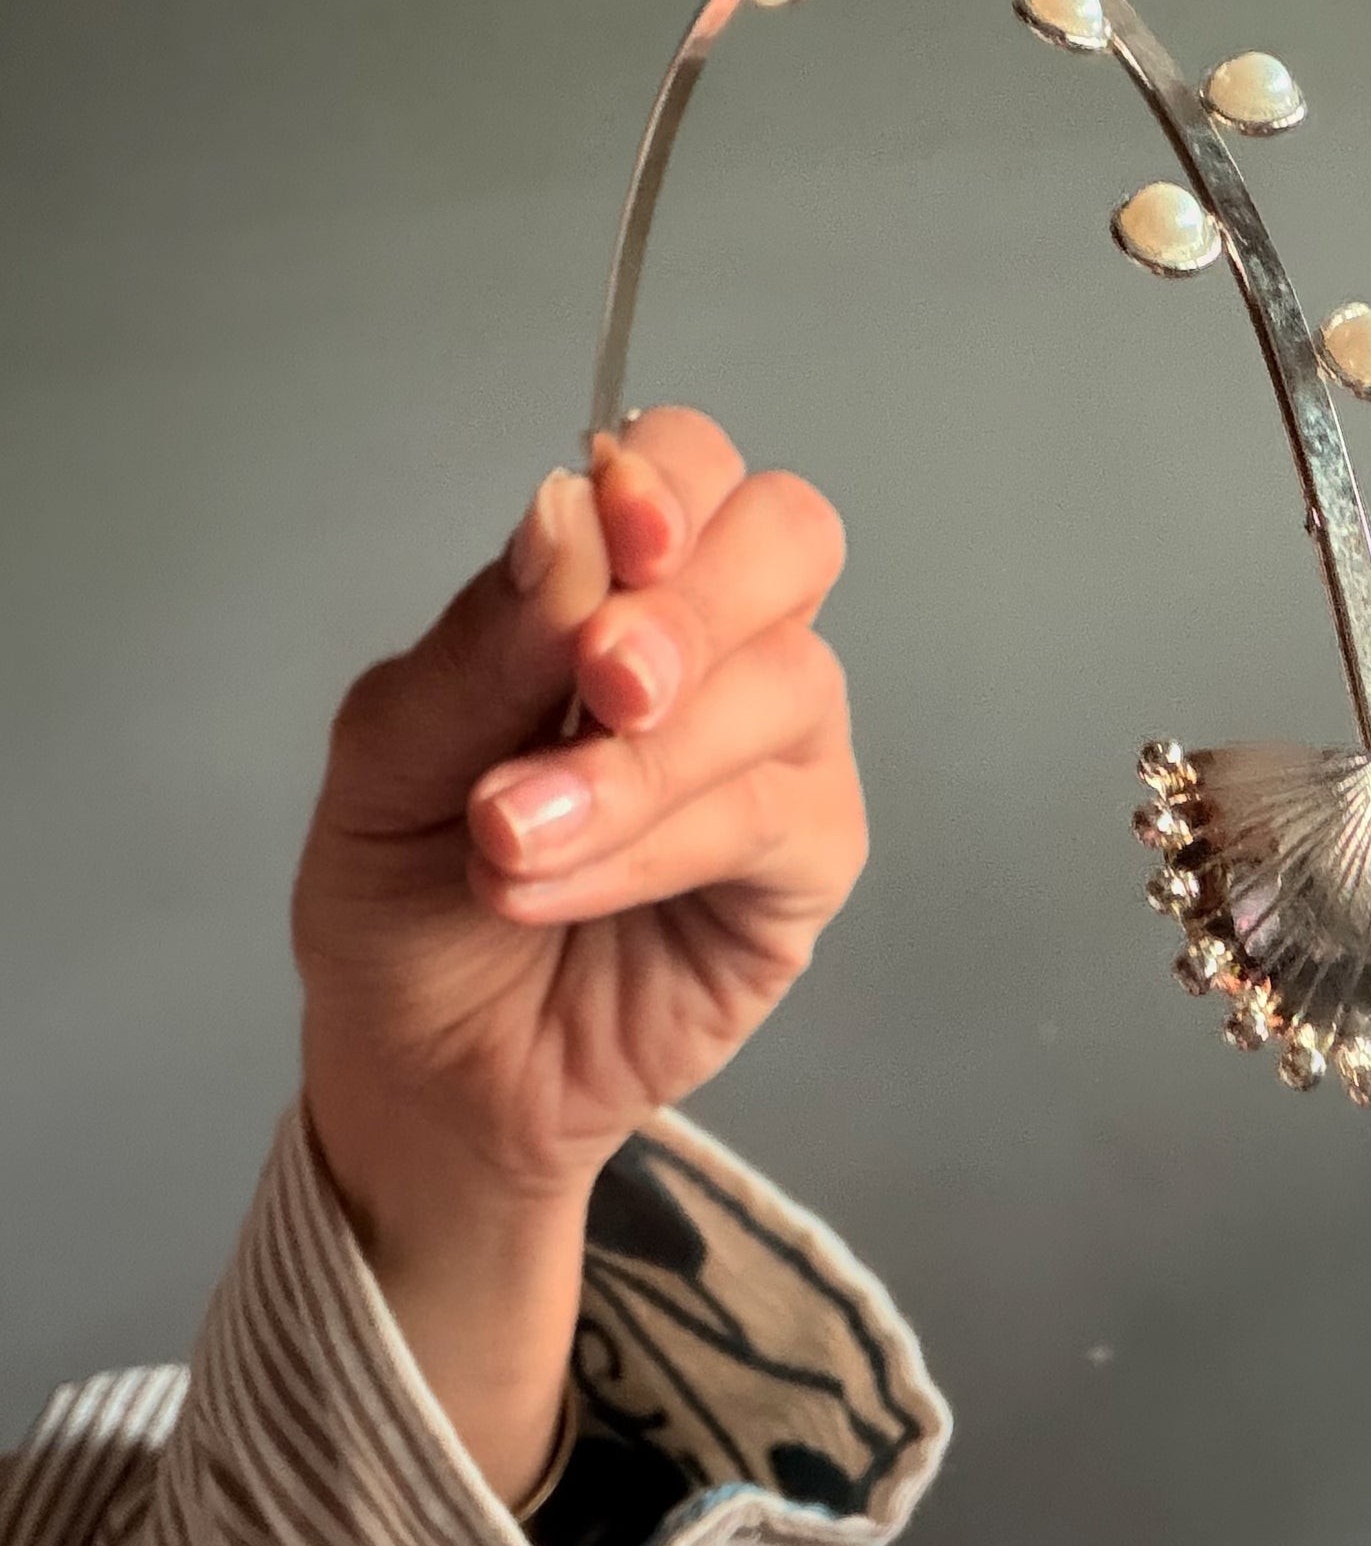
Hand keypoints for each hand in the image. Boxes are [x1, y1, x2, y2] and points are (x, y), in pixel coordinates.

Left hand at [290, 406, 863, 1501]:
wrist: (426, 1079)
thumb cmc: (404, 904)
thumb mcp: (387, 761)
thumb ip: (480, 643)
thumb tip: (565, 506)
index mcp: (617, 590)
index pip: (691, 466)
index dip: (670, 479)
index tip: (615, 533)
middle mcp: (719, 649)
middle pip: (791, 537)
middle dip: (695, 601)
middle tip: (598, 681)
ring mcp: (779, 753)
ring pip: (790, 682)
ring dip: (640, 759)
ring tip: (507, 840)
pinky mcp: (809, 863)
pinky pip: (777, 816)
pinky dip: (660, 842)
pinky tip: (559, 885)